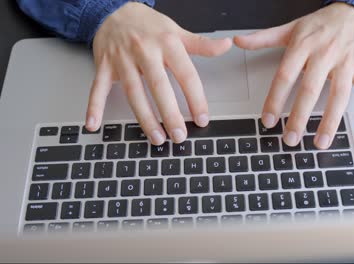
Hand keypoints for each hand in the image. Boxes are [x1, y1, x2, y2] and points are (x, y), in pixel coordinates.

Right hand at [86, 2, 231, 143]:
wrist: (114, 10)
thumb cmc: (148, 25)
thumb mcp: (177, 31)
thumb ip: (201, 44)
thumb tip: (227, 45)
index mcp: (167, 43)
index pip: (186, 74)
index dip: (195, 98)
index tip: (202, 118)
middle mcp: (145, 51)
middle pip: (159, 86)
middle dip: (170, 113)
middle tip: (179, 135)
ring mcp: (122, 59)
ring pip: (134, 91)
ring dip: (144, 117)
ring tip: (156, 138)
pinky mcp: (104, 66)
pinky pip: (98, 88)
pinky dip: (93, 106)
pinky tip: (94, 124)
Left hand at [234, 3, 353, 148]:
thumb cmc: (322, 23)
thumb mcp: (291, 28)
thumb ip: (264, 37)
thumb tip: (238, 41)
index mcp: (303, 45)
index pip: (285, 76)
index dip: (275, 99)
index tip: (268, 121)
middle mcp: (325, 54)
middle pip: (310, 89)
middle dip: (299, 117)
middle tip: (291, 139)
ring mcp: (348, 62)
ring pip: (339, 95)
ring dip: (330, 121)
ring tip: (320, 142)